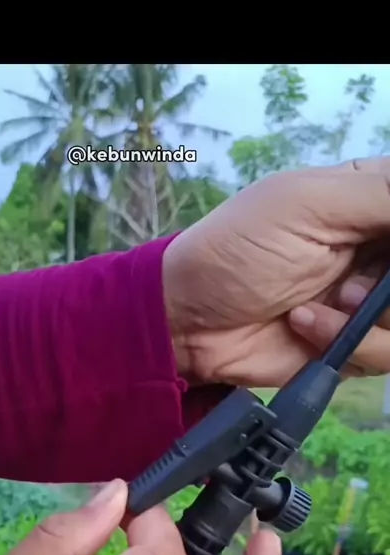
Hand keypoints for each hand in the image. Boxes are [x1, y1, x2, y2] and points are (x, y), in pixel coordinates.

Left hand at [163, 157, 389, 385]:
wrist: (190, 321)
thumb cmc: (237, 248)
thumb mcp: (307, 203)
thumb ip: (381, 197)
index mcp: (370, 199)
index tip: (386, 247)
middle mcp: (378, 249)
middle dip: (389, 284)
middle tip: (358, 283)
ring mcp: (369, 300)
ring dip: (376, 313)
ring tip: (331, 301)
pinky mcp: (355, 344)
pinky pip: (388, 352)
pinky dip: (350, 342)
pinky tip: (305, 324)